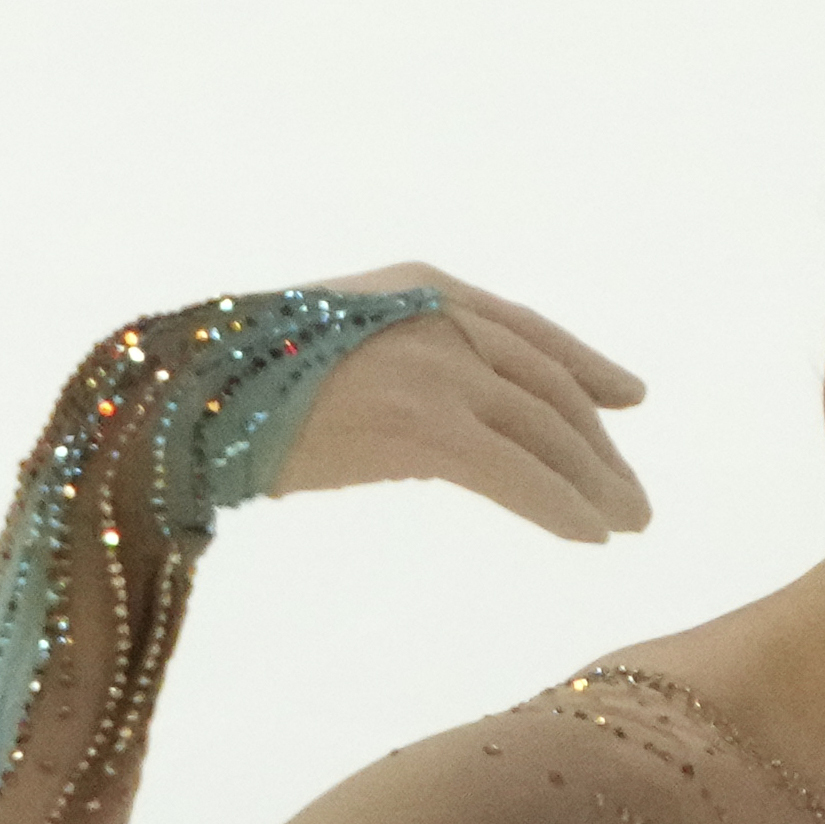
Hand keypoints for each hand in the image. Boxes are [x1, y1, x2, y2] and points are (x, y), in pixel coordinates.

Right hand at [255, 265, 651, 541]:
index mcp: (424, 287)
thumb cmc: (245, 388)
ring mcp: (438, 368)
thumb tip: (452, 422)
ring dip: (595, 483)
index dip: (587, 365)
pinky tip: (588, 536)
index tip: (629, 398)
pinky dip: (561, 507)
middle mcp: (442, 316)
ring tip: (625, 525)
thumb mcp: (343, 346)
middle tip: (632, 499)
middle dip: (599, 446)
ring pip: (546, 430)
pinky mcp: (428, 425)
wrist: (193, 401)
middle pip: (549, 387)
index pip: (529, 330)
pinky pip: (518, 473)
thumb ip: (407, 360)